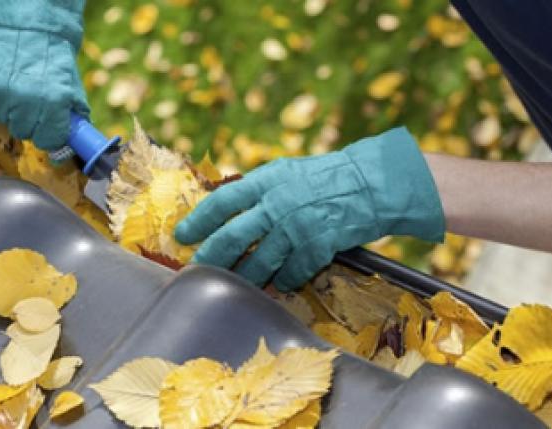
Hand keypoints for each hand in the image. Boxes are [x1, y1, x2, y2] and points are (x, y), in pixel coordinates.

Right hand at [0, 0, 87, 155]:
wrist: (28, 23)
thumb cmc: (53, 56)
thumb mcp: (71, 85)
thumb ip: (72, 115)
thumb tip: (74, 142)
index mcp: (52, 103)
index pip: (48, 140)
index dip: (50, 134)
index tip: (49, 128)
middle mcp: (24, 101)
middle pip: (23, 132)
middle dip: (29, 121)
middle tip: (33, 102)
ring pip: (3, 118)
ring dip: (10, 108)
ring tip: (17, 84)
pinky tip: (3, 77)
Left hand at [174, 127, 444, 290]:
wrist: (369, 184)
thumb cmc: (323, 178)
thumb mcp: (284, 172)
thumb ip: (256, 190)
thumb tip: (223, 210)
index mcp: (266, 181)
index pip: (222, 203)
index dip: (199, 221)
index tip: (182, 236)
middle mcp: (277, 205)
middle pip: (233, 238)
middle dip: (211, 258)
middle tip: (198, 269)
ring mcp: (297, 228)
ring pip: (259, 263)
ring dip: (244, 278)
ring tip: (233, 284)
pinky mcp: (317, 247)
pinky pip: (290, 274)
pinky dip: (283, 281)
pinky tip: (279, 283)